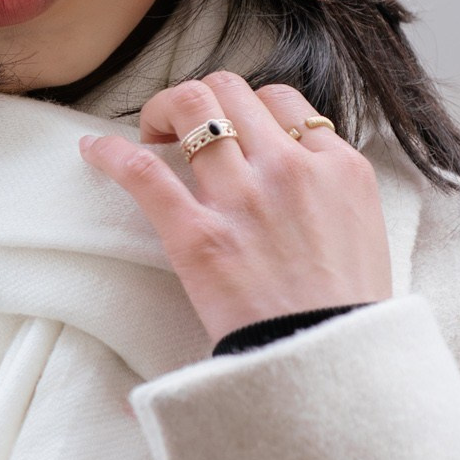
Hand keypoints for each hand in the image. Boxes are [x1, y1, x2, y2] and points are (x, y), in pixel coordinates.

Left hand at [78, 73, 391, 344]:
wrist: (329, 369)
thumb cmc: (347, 316)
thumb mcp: (366, 234)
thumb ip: (332, 192)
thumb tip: (303, 175)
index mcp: (339, 167)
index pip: (284, 101)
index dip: (251, 108)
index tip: (235, 130)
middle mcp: (290, 168)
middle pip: (232, 89)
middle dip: (203, 97)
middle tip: (184, 126)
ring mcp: (243, 198)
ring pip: (192, 106)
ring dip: (163, 110)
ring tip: (151, 132)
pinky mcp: (197, 236)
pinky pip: (142, 171)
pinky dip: (111, 153)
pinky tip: (94, 151)